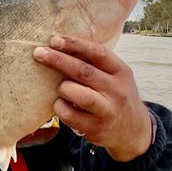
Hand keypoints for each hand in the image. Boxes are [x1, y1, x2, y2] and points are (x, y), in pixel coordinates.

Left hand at [33, 35, 151, 161]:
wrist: (132, 130)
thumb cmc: (113, 95)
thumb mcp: (114, 76)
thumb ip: (93, 63)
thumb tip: (59, 45)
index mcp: (121, 71)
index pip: (98, 53)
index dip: (75, 45)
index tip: (55, 39)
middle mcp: (117, 90)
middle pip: (84, 72)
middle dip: (59, 60)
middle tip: (39, 53)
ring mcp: (107, 110)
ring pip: (80, 95)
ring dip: (63, 88)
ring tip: (59, 88)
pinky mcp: (96, 129)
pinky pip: (71, 115)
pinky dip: (60, 108)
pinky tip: (59, 105)